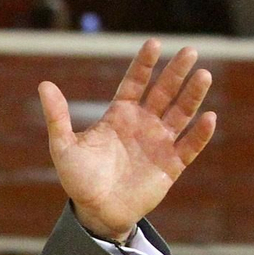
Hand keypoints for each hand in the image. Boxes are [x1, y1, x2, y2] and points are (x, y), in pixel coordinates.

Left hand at [38, 39, 216, 240]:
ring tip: (203, 74)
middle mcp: (143, 123)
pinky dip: (199, 133)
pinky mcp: (171, 165)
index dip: (144, 64)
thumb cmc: (79, 178)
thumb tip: (44, 85)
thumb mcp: (64, 146)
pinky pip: (189, 146)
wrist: (96, 211)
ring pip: (181, 113)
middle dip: (176, 72)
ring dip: (193, 95)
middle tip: (190, 50)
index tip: (153, 43)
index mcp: (120, 115)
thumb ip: (57, 116)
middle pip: (163, 92)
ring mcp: (159, 143)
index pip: (135, 83)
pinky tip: (209, 117)